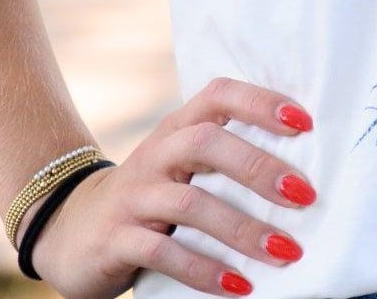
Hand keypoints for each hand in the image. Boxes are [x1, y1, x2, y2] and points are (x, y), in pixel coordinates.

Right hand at [27, 78, 316, 298]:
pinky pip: (163, 252)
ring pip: (190, 203)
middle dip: (258, 167)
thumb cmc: (150, 197)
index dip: (260, 102)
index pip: (219, 95)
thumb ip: (224, 161)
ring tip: (285, 251)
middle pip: (207, 143)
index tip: (305, 122)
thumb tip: (301, 175)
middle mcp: (156, 153)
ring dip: (242, 228)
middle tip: (304, 194)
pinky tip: (239, 286)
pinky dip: (204, 269)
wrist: (71, 231)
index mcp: (177, 128)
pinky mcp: (117, 239)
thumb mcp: (181, 168)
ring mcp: (134, 196)